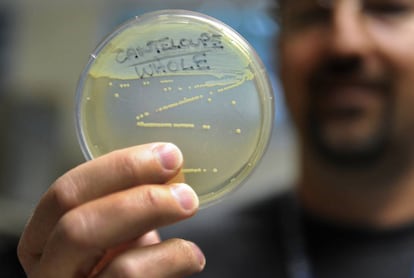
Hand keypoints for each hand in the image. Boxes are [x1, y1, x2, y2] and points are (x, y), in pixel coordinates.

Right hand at [17, 143, 204, 276]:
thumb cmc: (114, 264)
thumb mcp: (111, 231)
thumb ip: (124, 204)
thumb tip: (166, 169)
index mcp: (42, 238)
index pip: (65, 194)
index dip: (117, 169)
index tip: (166, 155)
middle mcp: (48, 271)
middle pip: (80, 227)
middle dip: (141, 200)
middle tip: (184, 190)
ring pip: (120, 267)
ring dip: (164, 235)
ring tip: (190, 208)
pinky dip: (175, 262)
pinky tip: (192, 255)